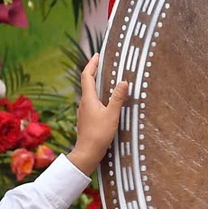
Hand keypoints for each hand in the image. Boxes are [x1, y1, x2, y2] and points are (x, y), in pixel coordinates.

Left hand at [66, 56, 131, 174]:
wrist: (87, 153)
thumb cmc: (99, 134)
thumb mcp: (112, 115)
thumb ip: (118, 98)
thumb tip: (123, 81)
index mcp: (88, 99)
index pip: (87, 75)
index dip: (91, 64)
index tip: (97, 55)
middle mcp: (83, 103)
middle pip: (87, 82)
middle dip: (94, 71)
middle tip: (102, 63)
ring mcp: (83, 112)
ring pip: (89, 93)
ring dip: (96, 84)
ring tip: (105, 80)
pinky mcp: (86, 119)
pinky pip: (91, 103)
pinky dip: (97, 96)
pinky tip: (105, 101)